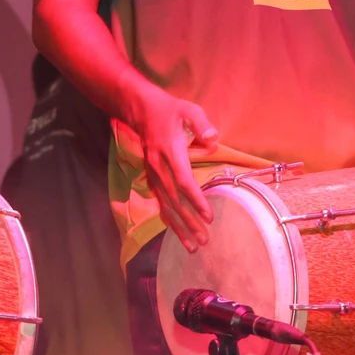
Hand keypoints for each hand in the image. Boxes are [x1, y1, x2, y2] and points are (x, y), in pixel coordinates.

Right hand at [130, 89, 218, 252]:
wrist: (141, 111)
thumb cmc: (170, 110)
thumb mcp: (188, 109)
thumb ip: (201, 123)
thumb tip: (213, 139)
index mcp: (170, 151)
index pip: (183, 181)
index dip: (195, 200)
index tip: (208, 216)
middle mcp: (159, 166)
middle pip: (175, 199)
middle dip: (189, 221)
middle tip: (204, 240)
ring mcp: (153, 173)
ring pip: (166, 204)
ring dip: (179, 226)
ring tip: (192, 245)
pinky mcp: (151, 176)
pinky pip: (159, 200)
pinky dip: (168, 217)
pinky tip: (176, 231)